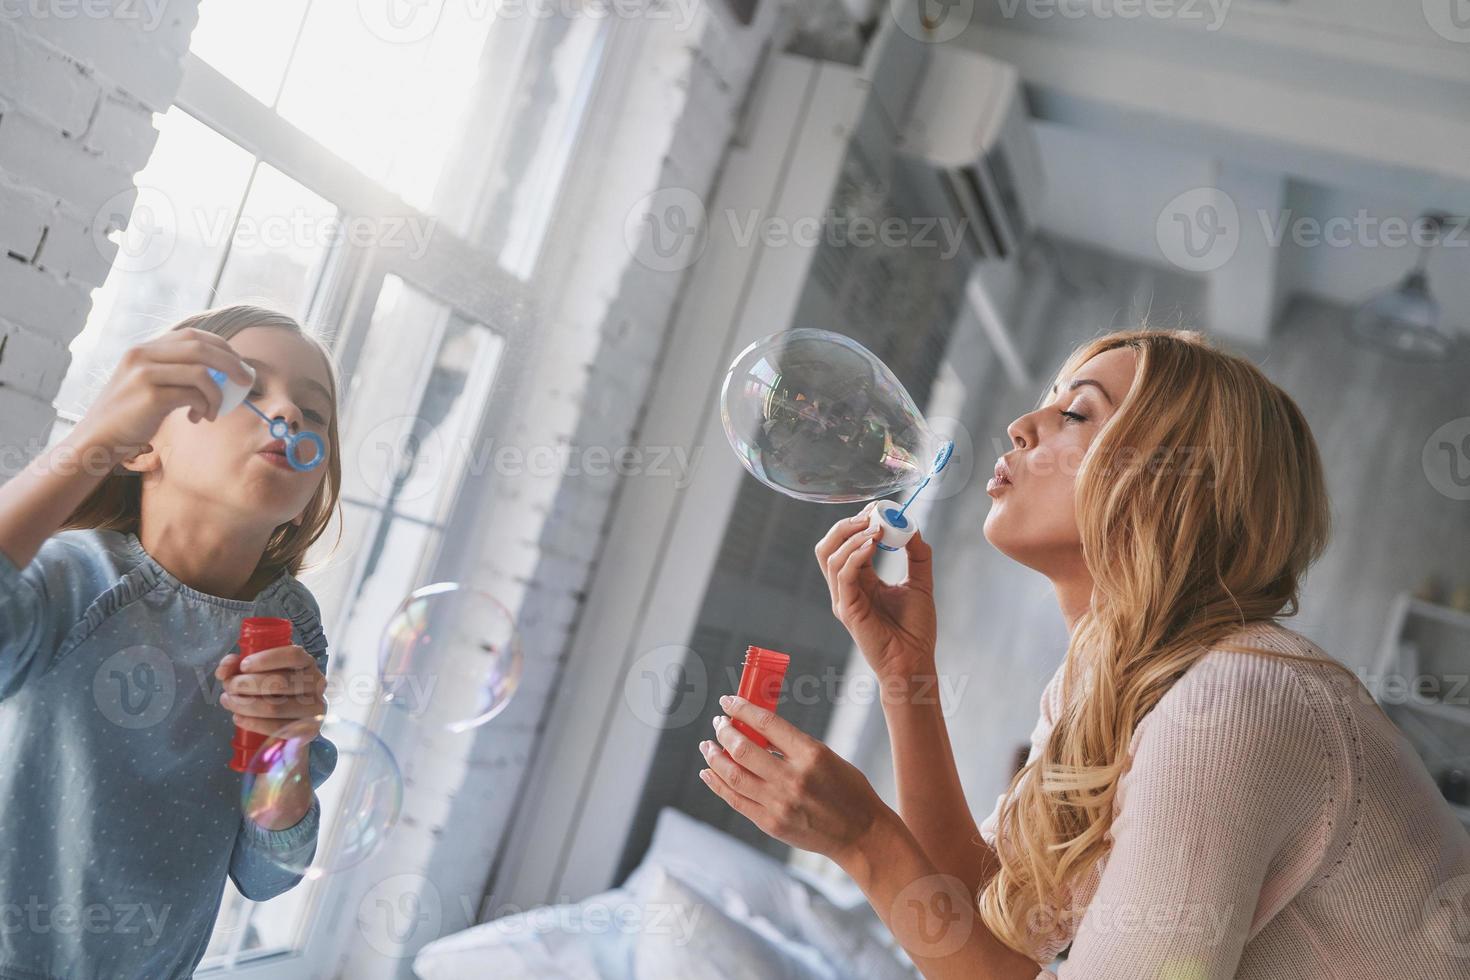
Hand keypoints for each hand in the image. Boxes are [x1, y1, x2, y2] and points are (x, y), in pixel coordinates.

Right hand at [72, 327, 253, 462]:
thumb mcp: (150, 383)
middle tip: (246, 381)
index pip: (191, 335)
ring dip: (218, 394)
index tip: (237, 363)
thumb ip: (176, 371)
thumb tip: (221, 372)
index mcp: (144, 349)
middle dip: (231, 363)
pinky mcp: (150, 396)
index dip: (221, 346)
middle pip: (201, 347)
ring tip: (213, 411)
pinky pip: (193, 395)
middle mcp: (142, 354)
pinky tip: (199, 418)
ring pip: (201, 372)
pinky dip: (205, 407)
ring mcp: (144, 374)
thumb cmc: (131, 415)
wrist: (99, 438)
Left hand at [216, 644, 327, 739]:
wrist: (292, 718)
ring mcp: (314, 708)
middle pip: (280, 682)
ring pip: (275, 707)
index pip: (294, 655)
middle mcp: (316, 684)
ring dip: (245, 704)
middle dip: (247, 684)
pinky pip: (277, 728)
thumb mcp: (259, 671)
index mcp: (307, 663)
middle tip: (229, 686)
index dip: (267, 659)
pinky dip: (252, 723)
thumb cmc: (273, 689)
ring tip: (228, 701)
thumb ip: (238, 665)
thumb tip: (224, 670)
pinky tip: (238, 717)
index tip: (243, 665)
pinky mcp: (308, 730)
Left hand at [698, 694, 892, 869]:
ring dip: (715, 756)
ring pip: (733, 774)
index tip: (728, 701)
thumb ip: (792, 745)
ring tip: (708, 746)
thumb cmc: (848, 790)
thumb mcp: (826, 756)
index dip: (742, 708)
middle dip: (724, 731)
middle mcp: (792, 778)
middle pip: (743, 748)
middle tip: (718, 723)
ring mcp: (779, 803)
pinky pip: (735, 800)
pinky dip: (717, 784)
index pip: (766, 723)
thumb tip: (755, 730)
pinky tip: (709, 772)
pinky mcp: (770, 823)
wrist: (860, 834)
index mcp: (811, 754)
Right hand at [815, 502, 937, 678]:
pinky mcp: (848, 610)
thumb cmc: (915, 630)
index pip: (847, 543)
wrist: (915, 662)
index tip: (879, 509)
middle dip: (846, 525)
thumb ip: (917, 556)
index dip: (858, 522)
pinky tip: (873, 545)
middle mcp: (846, 588)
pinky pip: (842, 575)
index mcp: (860, 580)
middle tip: (871, 514)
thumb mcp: (920, 583)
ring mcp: (844, 599)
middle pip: (828, 546)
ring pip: (829, 557)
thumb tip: (913, 528)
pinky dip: (854, 555)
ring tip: (874, 529)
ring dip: (850, 536)